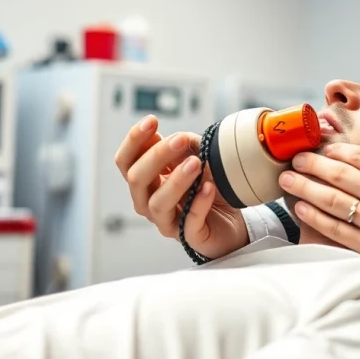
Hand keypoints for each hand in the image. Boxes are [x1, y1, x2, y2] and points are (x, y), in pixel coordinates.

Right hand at [114, 115, 247, 258]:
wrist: (233, 219)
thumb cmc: (208, 186)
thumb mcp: (195, 157)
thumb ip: (182, 146)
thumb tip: (172, 137)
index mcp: (146, 181)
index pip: (126, 161)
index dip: (134, 140)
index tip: (152, 121)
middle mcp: (149, 202)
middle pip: (137, 179)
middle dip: (156, 156)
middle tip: (180, 140)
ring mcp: (167, 221)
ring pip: (158, 202)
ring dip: (176, 180)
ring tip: (196, 163)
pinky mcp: (189, 237)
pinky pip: (188, 221)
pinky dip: (199, 203)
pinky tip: (208, 188)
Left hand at [280, 137, 359, 255]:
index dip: (336, 150)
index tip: (322, 148)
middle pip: (339, 175)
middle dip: (312, 164)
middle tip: (295, 159)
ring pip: (331, 200)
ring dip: (305, 187)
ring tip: (287, 179)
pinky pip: (335, 229)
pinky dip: (314, 217)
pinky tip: (300, 208)